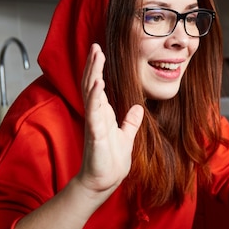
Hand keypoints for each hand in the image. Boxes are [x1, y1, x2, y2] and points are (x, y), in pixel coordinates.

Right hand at [77, 43, 143, 196]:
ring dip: (93, 74)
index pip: (98, 85)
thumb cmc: (111, 160)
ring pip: (91, 93)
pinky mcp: (95, 134)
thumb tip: (137, 108)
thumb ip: (130, 121)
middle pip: (91, 84)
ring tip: (96, 56)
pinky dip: (95, 96)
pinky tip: (98, 82)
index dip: (98, 68)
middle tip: (96, 46)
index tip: (100, 51)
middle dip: (94, 64)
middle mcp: (96, 115)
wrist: (104, 182)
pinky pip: (94, 112)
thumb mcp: (126, 136)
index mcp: (103, 114)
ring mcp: (94, 123)